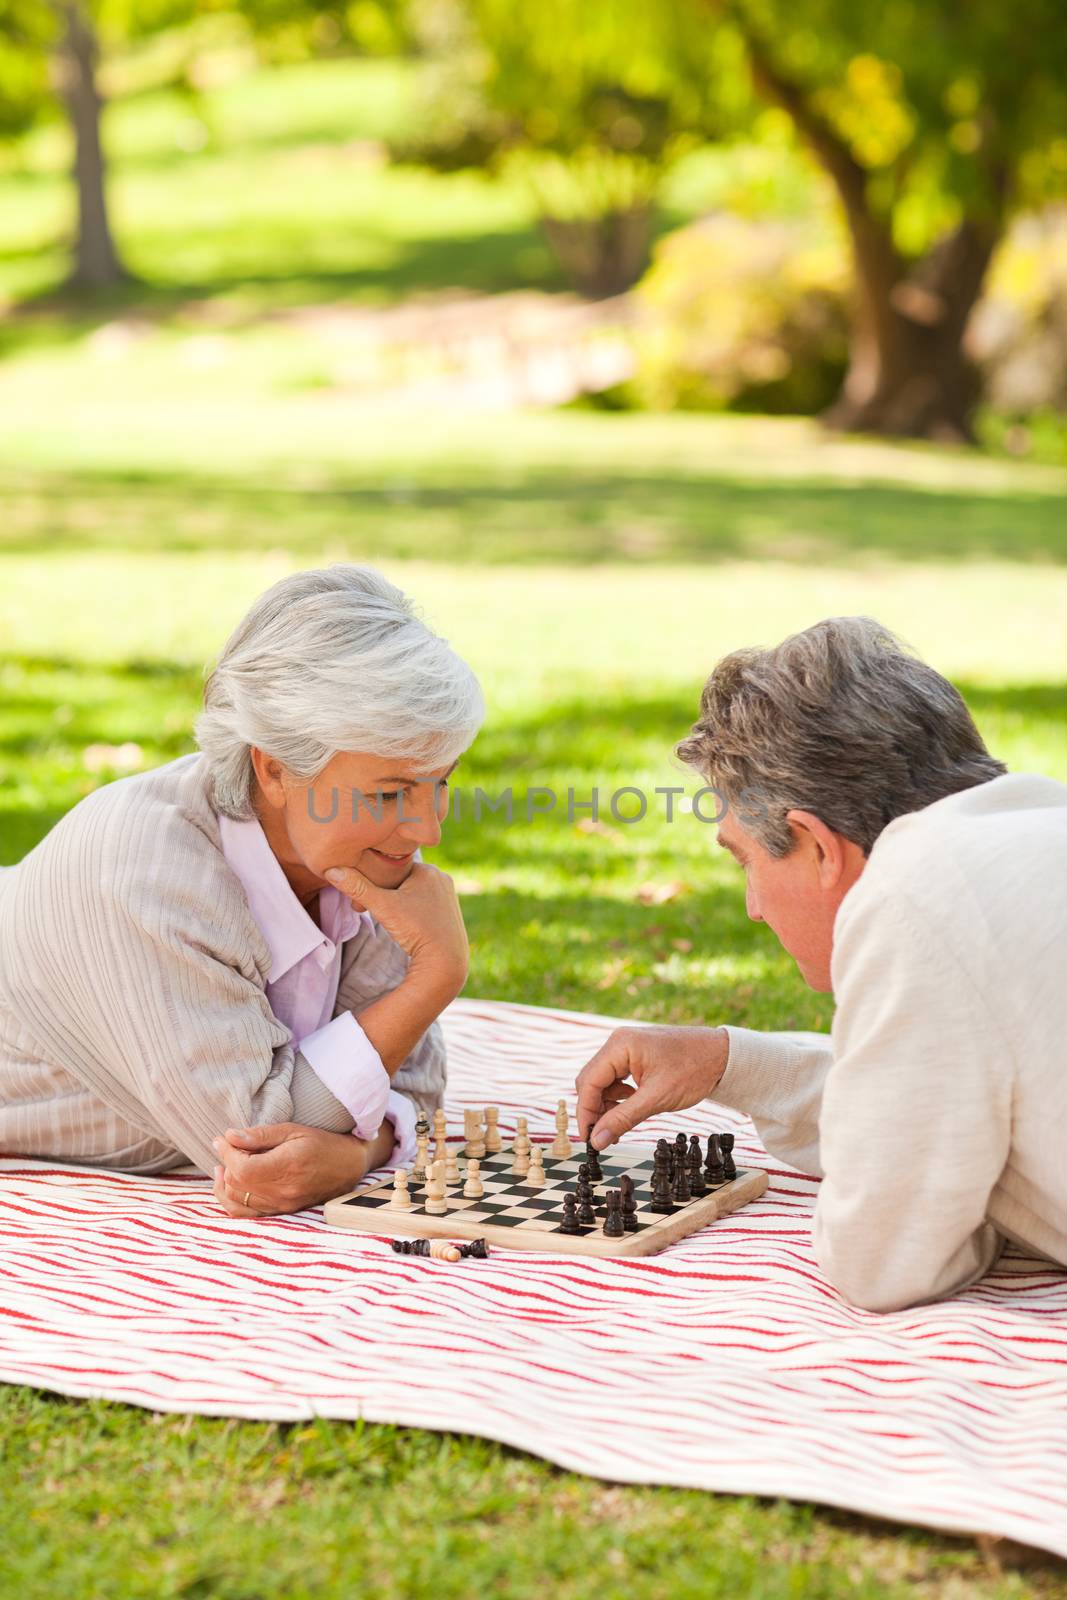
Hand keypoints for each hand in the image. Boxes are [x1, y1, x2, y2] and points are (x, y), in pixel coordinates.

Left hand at [211, 1121, 392, 1217]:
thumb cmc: (321, 1143)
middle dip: (226, 1163)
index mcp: (287, 1166)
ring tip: (224, 1166)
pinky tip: (231, 1185)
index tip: (221, 1139)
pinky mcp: (281, 1212)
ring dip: (225, 1182)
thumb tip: (230, 1137)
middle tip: (230, 1147)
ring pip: (236, 1201)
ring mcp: (282, 1205)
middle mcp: (283, 1191)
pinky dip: (232, 1200)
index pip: (241, 1168)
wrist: (347, 1166)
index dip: (226, 1153)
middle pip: (236, 1184)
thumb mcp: (293, 1130)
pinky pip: (246, 1213)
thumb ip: (261, 1134)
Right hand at [325, 862, 467, 992]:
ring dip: (399, 903)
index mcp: (427, 870)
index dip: (375, 882)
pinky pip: (424, 903)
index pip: (392, 868)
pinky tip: (409, 925)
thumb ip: (357, 887)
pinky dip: (412, 911)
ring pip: (413, 892)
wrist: (444, 962)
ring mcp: (448, 895)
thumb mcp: (382, 907)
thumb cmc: (415, 932)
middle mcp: (441, 878)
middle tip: (378, 912)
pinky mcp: (450, 911)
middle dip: (387, 894)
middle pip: (402, 879)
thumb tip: (332, 870)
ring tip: (396, 921)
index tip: (366, 900)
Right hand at [575, 1025, 729, 1149]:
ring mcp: (627, 1047)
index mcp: (621, 1046)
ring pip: (603, 1081)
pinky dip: (619, 1097)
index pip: (589, 1082)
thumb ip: (623, 1119)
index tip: (588, 1138)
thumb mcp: (656, 1099)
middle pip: (592, 1080)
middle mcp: (619, 1042)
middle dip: (595, 1110)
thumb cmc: (694, 1070)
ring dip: (607, 1105)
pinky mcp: (636, 1055)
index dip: (586, 1113)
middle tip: (602, 1137)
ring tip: (617, 1128)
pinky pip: (616, 1078)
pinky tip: (629, 1110)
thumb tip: (597, 1140)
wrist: (722, 1055)